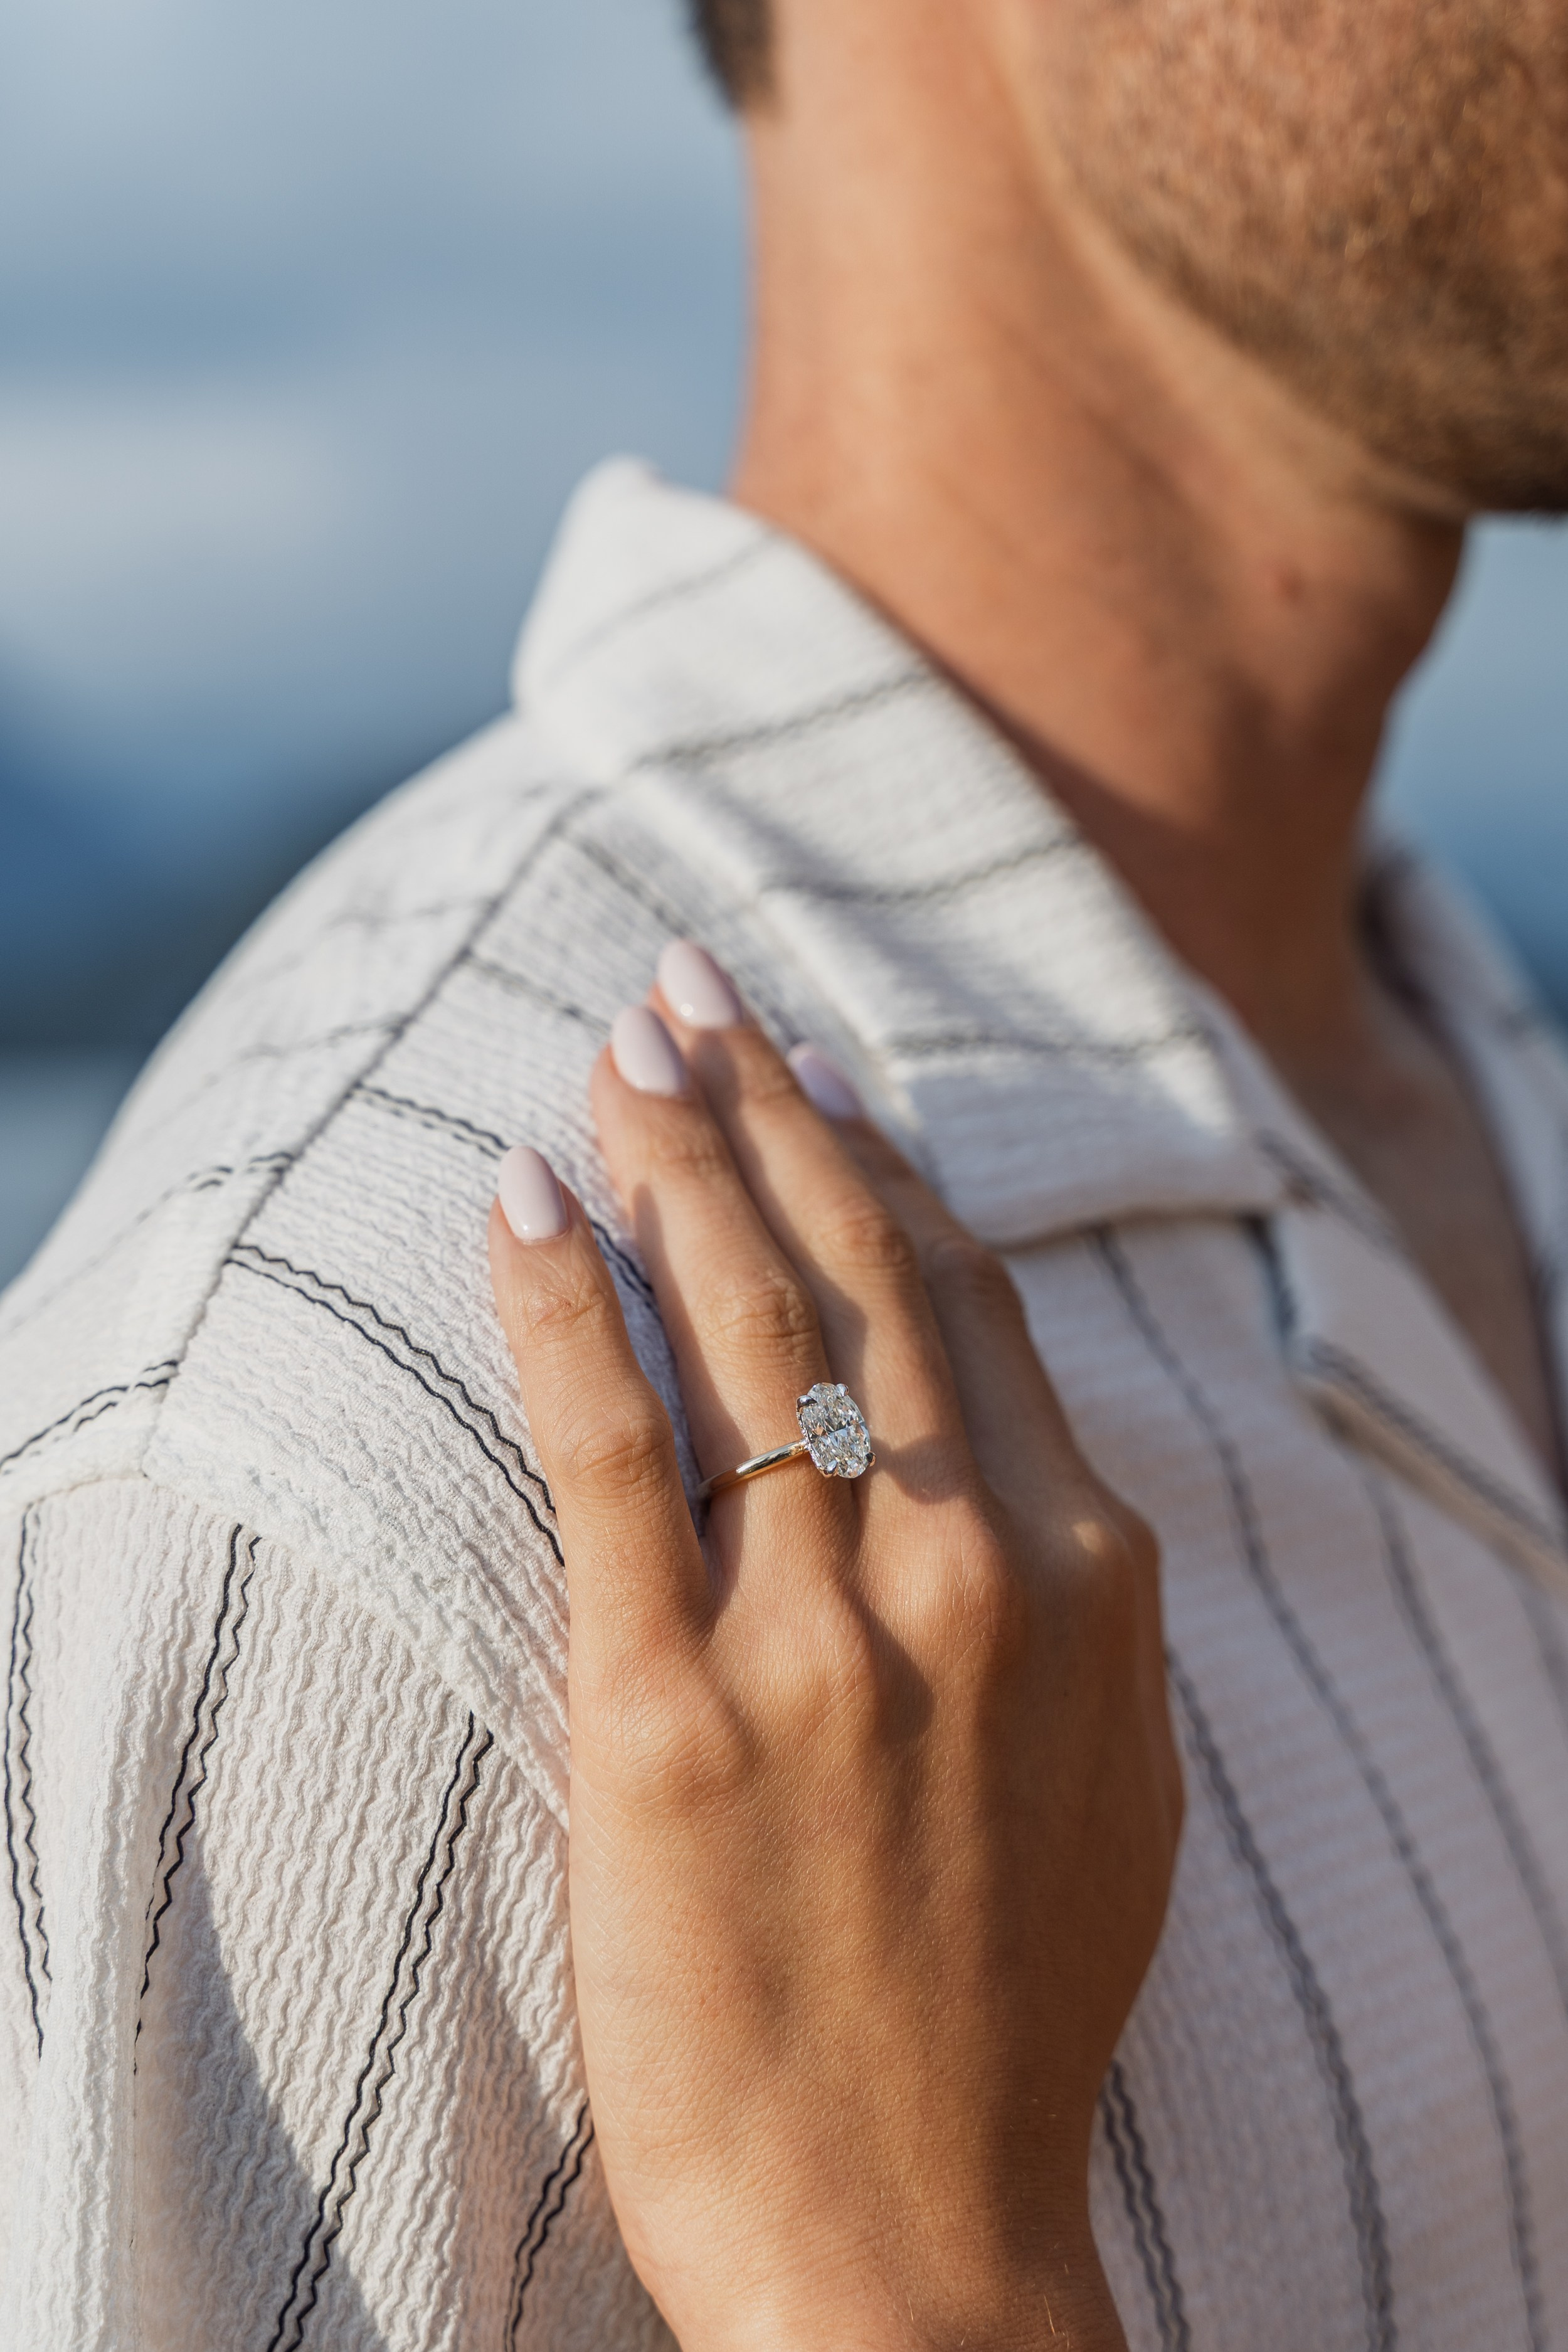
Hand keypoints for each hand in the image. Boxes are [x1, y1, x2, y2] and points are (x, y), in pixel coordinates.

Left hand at [488, 945, 1181, 2351]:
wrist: (918, 2237)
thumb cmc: (1008, 2007)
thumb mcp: (1112, 1769)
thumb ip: (1077, 1591)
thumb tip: (1017, 1451)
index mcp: (1088, 1572)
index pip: (967, 1300)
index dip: (881, 1162)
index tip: (811, 1073)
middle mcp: (971, 1568)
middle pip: (855, 1270)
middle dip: (767, 1107)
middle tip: (691, 995)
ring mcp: (823, 1634)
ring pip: (741, 1322)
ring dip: (672, 1158)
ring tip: (618, 1052)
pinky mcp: (669, 1709)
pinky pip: (609, 1441)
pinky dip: (559, 1300)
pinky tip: (520, 1195)